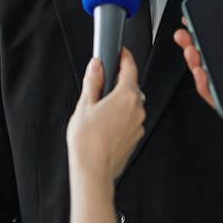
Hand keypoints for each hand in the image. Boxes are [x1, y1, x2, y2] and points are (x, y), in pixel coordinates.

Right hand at [66, 48, 145, 182]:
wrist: (94, 170)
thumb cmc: (88, 141)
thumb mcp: (85, 105)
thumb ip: (92, 82)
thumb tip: (96, 66)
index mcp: (126, 96)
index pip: (130, 68)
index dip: (124, 57)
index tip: (120, 52)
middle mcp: (137, 108)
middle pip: (131, 86)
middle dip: (118, 82)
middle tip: (101, 83)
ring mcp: (138, 124)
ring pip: (130, 104)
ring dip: (119, 101)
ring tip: (99, 109)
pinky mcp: (135, 136)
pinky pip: (130, 119)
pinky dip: (120, 116)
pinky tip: (104, 123)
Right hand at [173, 5, 222, 140]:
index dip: (213, 32)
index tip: (199, 20)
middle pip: (218, 59)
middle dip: (197, 45)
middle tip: (184, 35)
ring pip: (214, 79)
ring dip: (197, 65)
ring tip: (190, 51)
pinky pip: (221, 101)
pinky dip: (206, 89)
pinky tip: (201, 73)